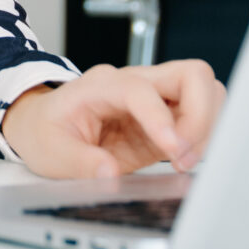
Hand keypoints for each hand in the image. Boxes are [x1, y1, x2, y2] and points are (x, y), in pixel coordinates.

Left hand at [0, 60, 223, 180]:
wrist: (42, 124)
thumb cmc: (45, 130)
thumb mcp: (50, 151)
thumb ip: (79, 162)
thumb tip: (109, 174)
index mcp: (101, 85)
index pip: (142, 90)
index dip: (161, 118)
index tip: (173, 150)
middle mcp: (134, 82)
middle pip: (191, 75)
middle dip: (200, 116)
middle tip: (184, 156)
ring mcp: (154, 97)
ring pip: (205, 90)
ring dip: (206, 127)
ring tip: (184, 160)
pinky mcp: (166, 117)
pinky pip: (201, 115)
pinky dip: (204, 136)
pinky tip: (184, 158)